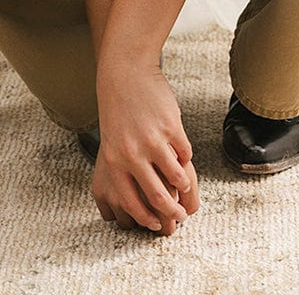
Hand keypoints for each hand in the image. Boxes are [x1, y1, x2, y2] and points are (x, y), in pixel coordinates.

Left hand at [92, 54, 199, 234]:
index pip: (133, 204)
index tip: (159, 225)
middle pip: (159, 197)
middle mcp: (133, 155)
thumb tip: (143, 200)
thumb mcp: (112, 143)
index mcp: (115, 163)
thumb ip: (124, 170)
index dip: (148, 219)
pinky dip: (186, 158)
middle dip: (173, 213)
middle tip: (181, 216)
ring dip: (184, 186)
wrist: (126, 74)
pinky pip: (185, 153)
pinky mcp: (171, 127)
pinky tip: (182, 154)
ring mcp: (153, 141)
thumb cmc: (118, 112)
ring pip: (177, 177)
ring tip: (185, 185)